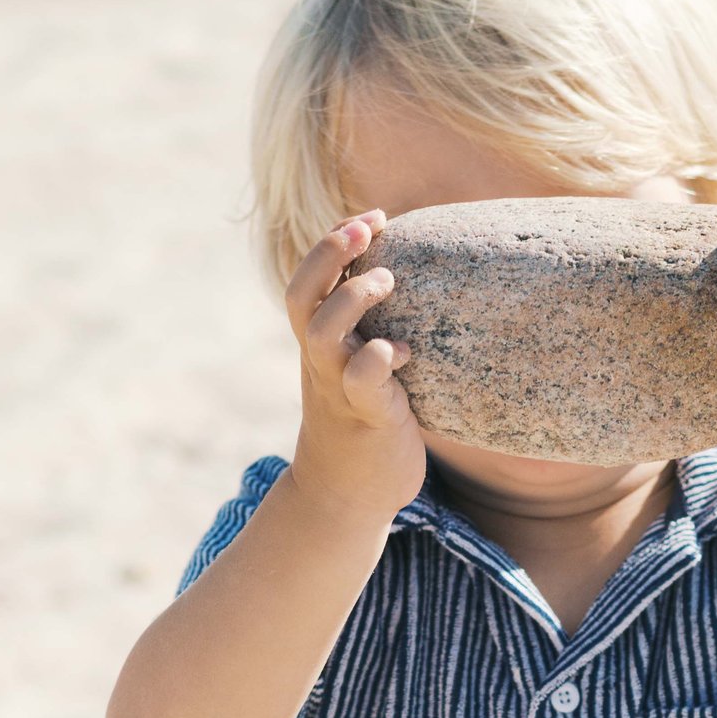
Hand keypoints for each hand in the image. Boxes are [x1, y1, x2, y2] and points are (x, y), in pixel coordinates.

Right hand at [282, 214, 424, 523]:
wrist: (344, 499)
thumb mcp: (357, 371)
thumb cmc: (362, 426)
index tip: (371, 218)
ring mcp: (337, 389)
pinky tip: (407, 354)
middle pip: (301, 295)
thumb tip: (415, 289)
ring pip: (322, 332)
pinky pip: (363, 378)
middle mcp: (320, 363)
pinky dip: (383, 356)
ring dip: (353, 298)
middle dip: (330, 253)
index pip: (308, 281)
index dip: (332, 243)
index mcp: (317, 347)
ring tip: (389, 281)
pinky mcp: (366, 416)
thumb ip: (372, 333)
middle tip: (369, 227)